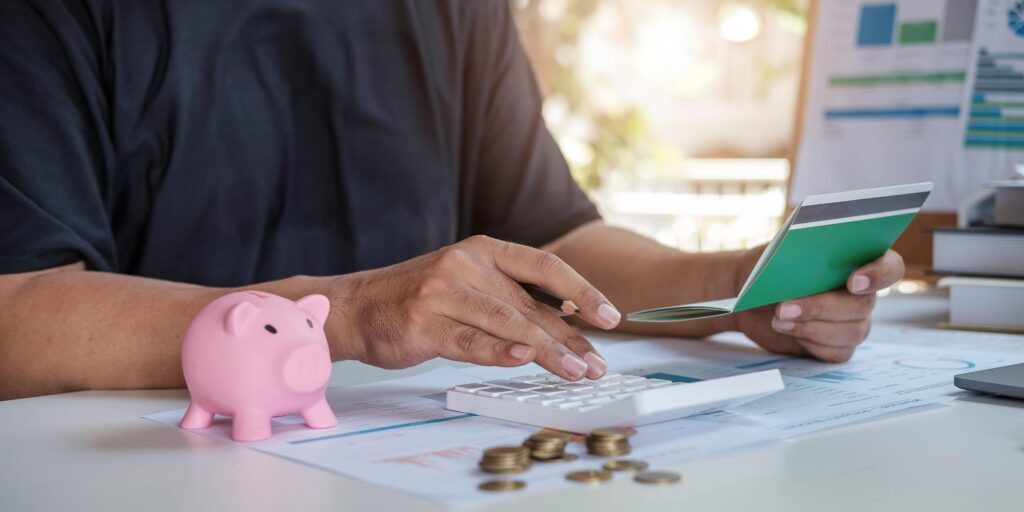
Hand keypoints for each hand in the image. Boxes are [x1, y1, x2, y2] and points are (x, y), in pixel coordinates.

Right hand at [328, 236, 620, 379]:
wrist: (354, 307)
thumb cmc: (417, 299)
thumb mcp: (466, 283)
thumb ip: (509, 299)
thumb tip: (568, 327)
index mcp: (482, 249)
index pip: (544, 266)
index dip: (582, 290)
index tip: (611, 316)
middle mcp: (464, 263)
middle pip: (531, 304)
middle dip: (570, 337)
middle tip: (596, 364)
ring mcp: (442, 292)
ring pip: (507, 322)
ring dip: (547, 351)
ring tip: (574, 372)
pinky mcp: (423, 323)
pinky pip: (469, 340)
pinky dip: (498, 351)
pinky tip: (523, 359)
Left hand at [733, 248, 904, 361]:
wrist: (748, 298)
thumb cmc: (766, 270)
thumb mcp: (775, 258)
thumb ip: (797, 259)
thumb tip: (806, 271)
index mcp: (857, 261)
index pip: (890, 267)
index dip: (879, 274)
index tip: (852, 282)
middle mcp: (862, 294)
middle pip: (861, 305)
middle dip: (821, 307)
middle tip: (785, 307)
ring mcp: (853, 322)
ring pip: (852, 332)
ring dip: (812, 327)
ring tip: (779, 320)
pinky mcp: (837, 345)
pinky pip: (837, 352)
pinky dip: (810, 343)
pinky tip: (788, 332)